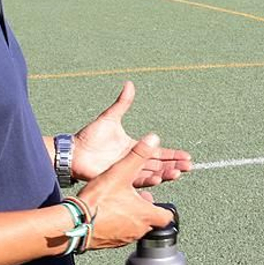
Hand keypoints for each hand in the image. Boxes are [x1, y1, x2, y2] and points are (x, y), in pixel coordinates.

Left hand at [73, 81, 192, 186]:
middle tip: (189, 166)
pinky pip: (136, 181)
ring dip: (165, 173)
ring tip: (178, 172)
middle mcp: (133, 161)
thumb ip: (122, 103)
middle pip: (159, 164)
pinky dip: (148, 180)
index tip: (188, 156)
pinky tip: (159, 178)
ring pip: (151, 173)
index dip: (173, 154)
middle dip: (175, 165)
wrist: (74, 151)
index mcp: (135, 148)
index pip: (159, 152)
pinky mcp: (118, 179)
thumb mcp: (110, 118)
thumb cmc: (89, 136)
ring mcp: (127, 171)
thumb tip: (129, 84)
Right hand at [76, 135, 175, 249]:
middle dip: (146, 210)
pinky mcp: (110, 243)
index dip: (164, 208)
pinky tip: (107, 214)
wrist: (73, 223)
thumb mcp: (120, 172)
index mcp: (147, 215)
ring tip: (120, 204)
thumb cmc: (98, 200)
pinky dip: (118, 225)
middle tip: (136, 198)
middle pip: (151, 222)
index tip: (157, 201)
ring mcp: (124, 239)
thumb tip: (153, 139)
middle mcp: (139, 230)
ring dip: (132, 217)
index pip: (167, 217)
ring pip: (136, 228)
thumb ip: (138, 155)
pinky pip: (120, 235)